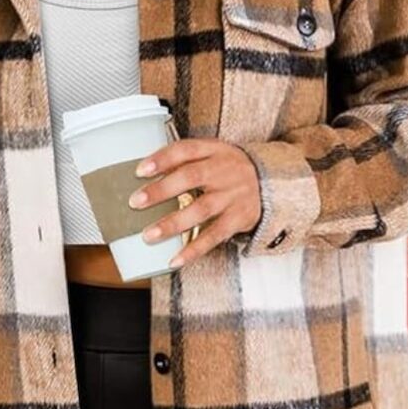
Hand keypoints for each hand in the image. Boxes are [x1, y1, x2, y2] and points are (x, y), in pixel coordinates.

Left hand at [130, 138, 261, 266]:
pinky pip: (214, 235)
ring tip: (149, 235)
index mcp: (215, 150)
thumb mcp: (213, 154)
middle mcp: (225, 171)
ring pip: (201, 209)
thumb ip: (185, 160)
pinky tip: (175, 259)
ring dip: (173, 223)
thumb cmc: (229, 169)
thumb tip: (143, 175)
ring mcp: (233, 195)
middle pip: (192, 177)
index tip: (139, 171)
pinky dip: (194, 249)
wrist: (271, 183)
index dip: (162, 159)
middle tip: (136, 202)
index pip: (186, 149)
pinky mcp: (239, 218)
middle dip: (162, 191)